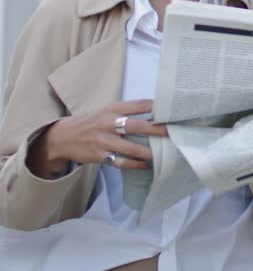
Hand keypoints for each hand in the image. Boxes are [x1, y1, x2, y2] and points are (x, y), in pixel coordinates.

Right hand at [26, 99, 167, 178]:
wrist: (63, 137)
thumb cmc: (90, 121)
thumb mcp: (105, 110)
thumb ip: (124, 111)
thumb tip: (152, 113)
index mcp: (111, 109)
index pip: (137, 105)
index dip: (155, 107)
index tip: (170, 110)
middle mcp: (108, 123)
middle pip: (136, 126)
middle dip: (156, 130)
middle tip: (171, 132)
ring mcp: (103, 141)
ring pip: (131, 148)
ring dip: (148, 151)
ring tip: (163, 153)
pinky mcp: (99, 155)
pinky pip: (122, 162)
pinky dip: (136, 164)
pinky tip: (147, 164)